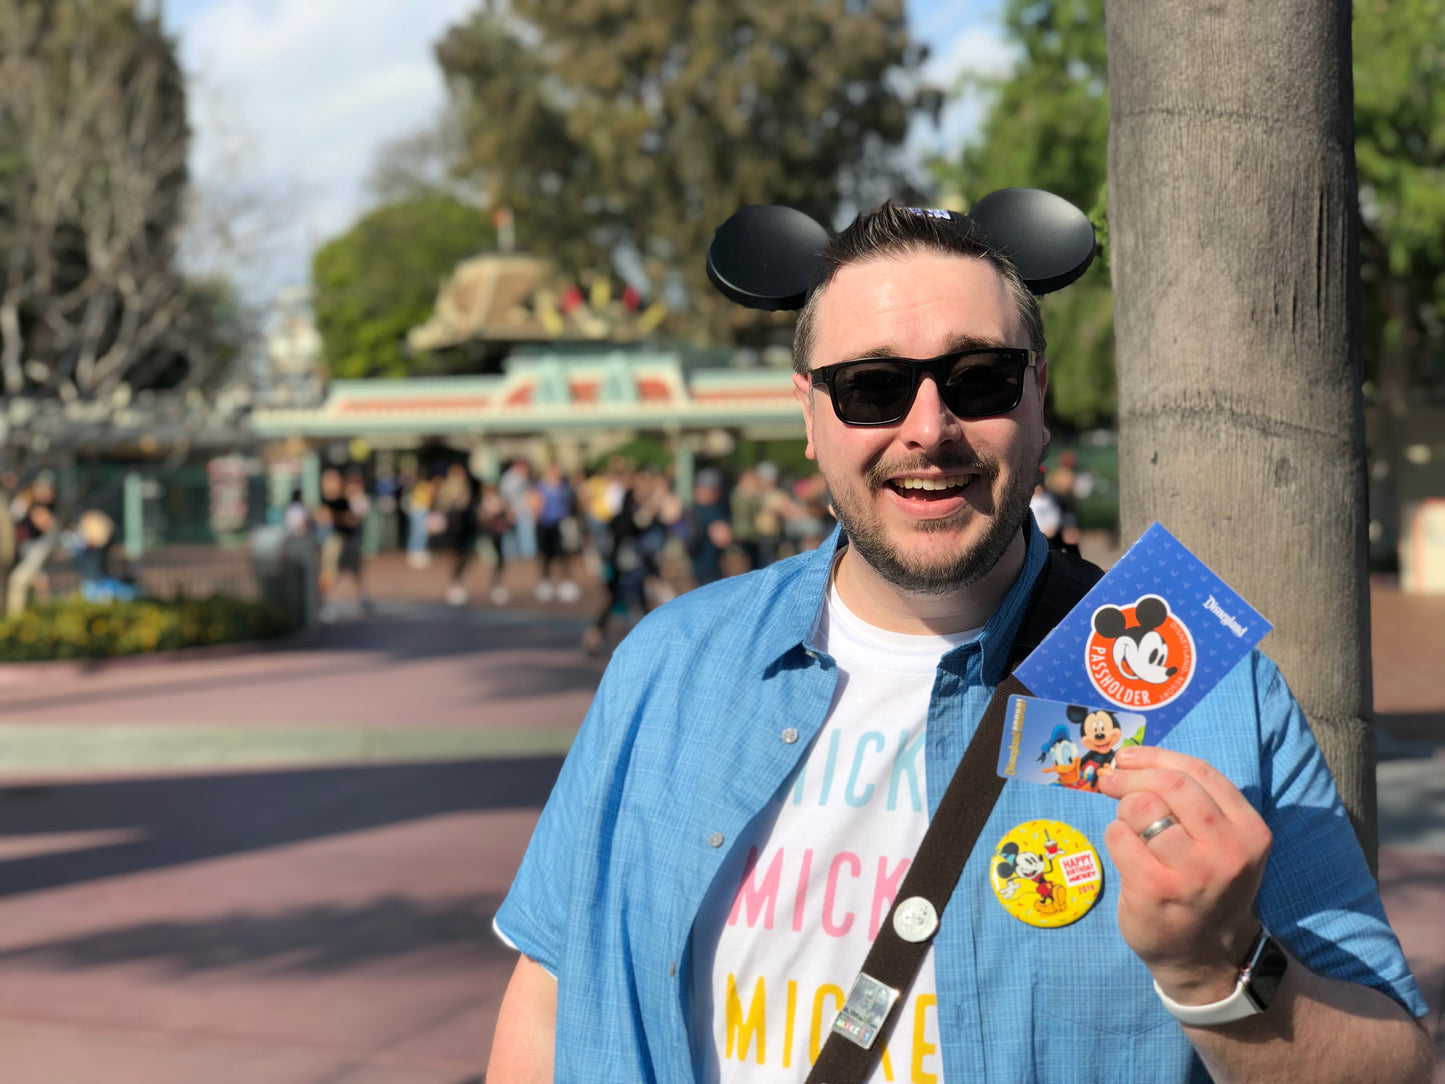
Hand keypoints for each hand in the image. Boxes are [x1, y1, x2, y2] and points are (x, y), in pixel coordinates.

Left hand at [1099, 745, 1271, 1003]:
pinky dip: (1115, 836)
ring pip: (1141, 809)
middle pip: (1170, 785)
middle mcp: (1226, 851)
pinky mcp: (1155, 889)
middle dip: (1133, 777)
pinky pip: (1119, 837)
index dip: (1156, 757)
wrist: (1208, 958)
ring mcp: (1191, 872)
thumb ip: (1195, 804)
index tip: (1128, 757)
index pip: (1199, 773)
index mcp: (1250, 831)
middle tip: (1111, 781)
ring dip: (1124, 811)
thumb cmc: (1208, 888)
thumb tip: (1133, 761)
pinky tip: (1126, 853)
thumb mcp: (1225, 845)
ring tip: (1130, 829)